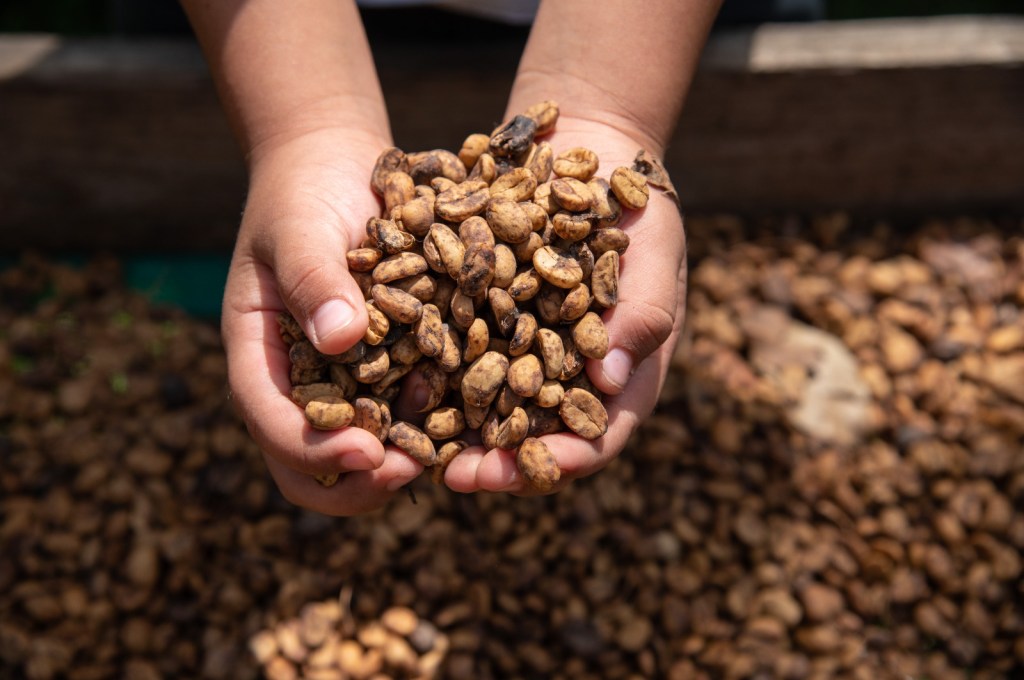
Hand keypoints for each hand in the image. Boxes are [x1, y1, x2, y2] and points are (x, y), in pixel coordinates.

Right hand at [223, 128, 423, 514]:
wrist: (337, 168)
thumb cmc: (304, 193)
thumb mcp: (301, 227)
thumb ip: (314, 278)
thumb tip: (340, 339)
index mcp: (259, 357)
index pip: (271, 422)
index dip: (314, 450)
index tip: (367, 453)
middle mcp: (298, 383)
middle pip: (310, 465)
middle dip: (357, 482)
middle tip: (410, 471)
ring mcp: (343, 382)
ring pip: (362, 452)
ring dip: (399, 462)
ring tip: (447, 447)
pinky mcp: (389, 370)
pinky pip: (406, 414)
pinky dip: (433, 426)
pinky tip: (473, 415)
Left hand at [443, 116, 686, 493]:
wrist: (595, 154)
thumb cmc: (641, 216)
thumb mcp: (653, 263)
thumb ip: (639, 320)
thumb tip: (609, 381)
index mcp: (619, 377)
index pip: (596, 438)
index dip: (561, 462)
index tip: (524, 473)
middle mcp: (568, 376)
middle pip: (534, 436)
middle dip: (495, 461)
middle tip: (452, 476)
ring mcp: (526, 350)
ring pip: (490, 405)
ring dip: (455, 430)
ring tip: (414, 446)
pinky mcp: (488, 318)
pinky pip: (460, 353)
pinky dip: (434, 372)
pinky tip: (397, 382)